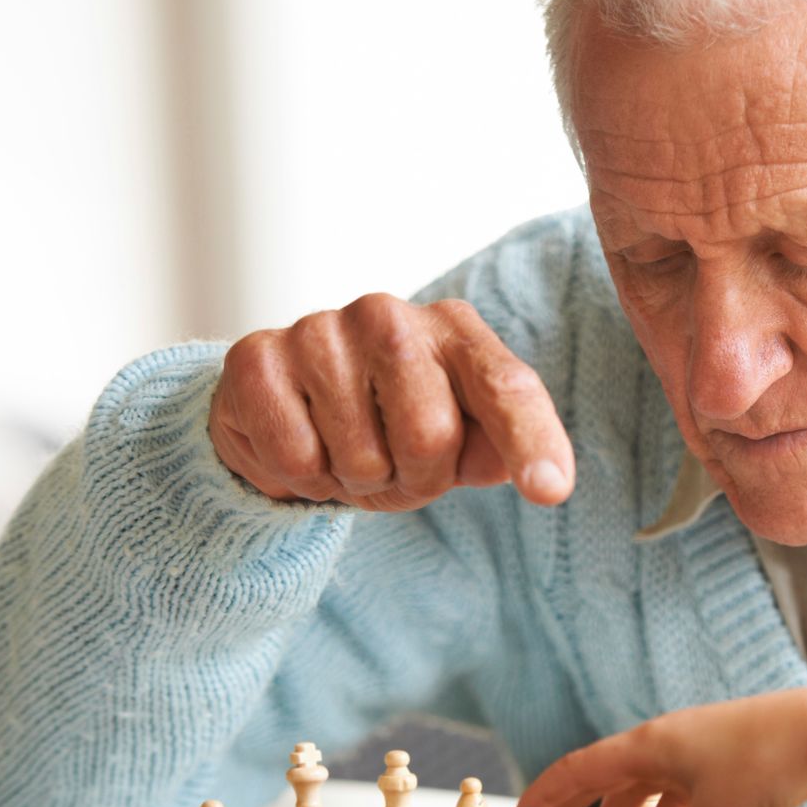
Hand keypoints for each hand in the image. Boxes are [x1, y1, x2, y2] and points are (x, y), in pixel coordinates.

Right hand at [209, 293, 575, 511]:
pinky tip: (301, 447)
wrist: (288, 416)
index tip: (550, 490)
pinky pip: (297, 458)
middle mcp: (390, 315)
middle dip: (413, 478)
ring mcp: (319, 329)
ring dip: (354, 481)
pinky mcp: (256, 358)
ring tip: (343, 454)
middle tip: (391, 466)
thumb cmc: (391, 428)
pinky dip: (301, 479)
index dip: (531, 441)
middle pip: (430, 436)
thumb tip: (542, 476)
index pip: (506, 387)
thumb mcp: (457, 446)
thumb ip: (496, 451)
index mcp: (456, 332)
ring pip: (360, 456)